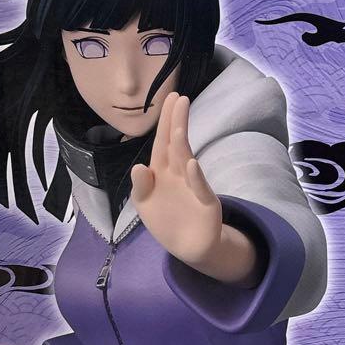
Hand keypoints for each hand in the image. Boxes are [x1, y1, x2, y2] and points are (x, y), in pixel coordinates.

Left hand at [130, 93, 260, 284]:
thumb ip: (141, 187)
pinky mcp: (206, 203)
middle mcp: (179, 173)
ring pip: (186, 161)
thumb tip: (139, 167)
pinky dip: (195, 177)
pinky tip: (190, 164)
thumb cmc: (167, 221)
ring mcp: (193, 186)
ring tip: (178, 126)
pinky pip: (199, 188)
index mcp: (163, 172)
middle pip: (176, 144)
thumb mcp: (145, 206)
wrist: (189, 247)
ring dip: (181, 144)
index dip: (166, 122)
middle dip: (176, 122)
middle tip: (179, 98)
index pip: (162, 142)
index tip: (171, 99)